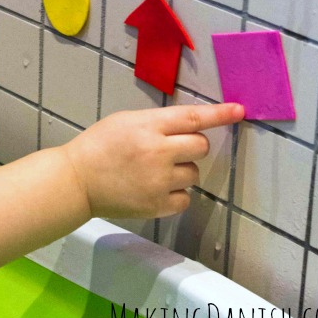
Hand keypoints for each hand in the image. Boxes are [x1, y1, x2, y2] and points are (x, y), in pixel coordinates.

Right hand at [63, 103, 243, 219]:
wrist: (77, 181)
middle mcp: (158, 153)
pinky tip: (156, 188)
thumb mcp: (126, 121)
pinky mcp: (157, 206)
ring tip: (156, 170)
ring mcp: (159, 182)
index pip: (193, 118)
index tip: (239, 111)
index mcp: (148, 127)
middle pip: (200, 146)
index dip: (220, 114)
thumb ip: (157, 122)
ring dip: (182, 169)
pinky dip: (176, 193)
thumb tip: (188, 126)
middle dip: (192, 144)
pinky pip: (185, 198)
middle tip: (172, 147)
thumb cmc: (100, 144)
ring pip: (194, 173)